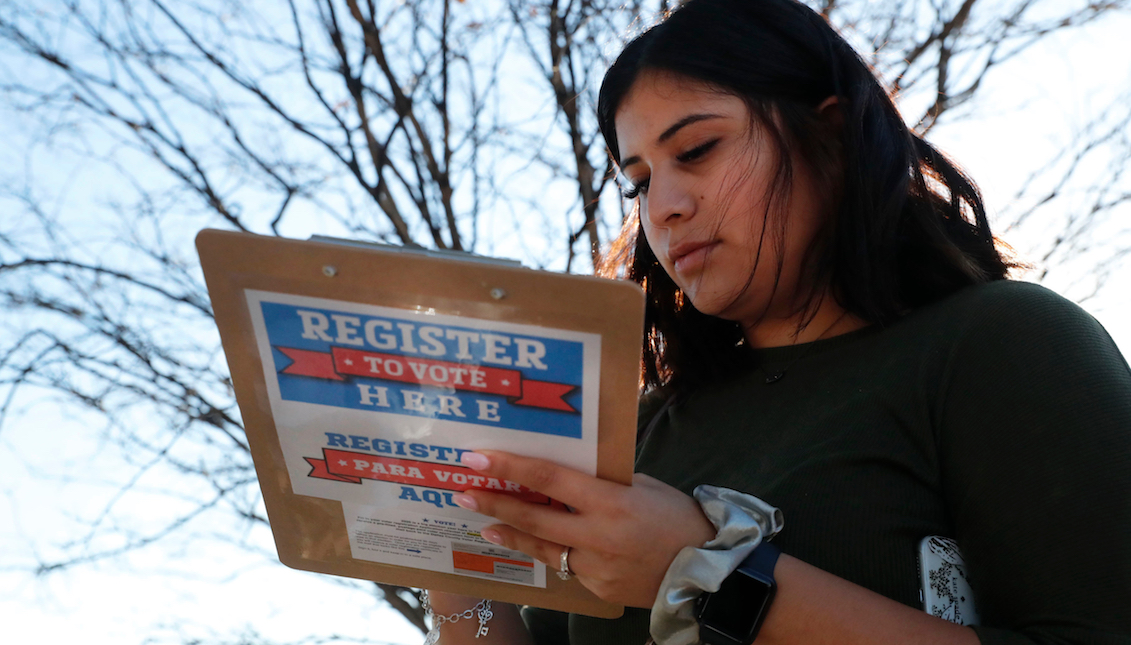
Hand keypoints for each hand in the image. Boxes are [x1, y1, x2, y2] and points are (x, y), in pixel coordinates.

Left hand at [451, 451, 715, 607]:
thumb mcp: (640, 486)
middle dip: (494, 503)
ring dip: (510, 533)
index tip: (477, 458)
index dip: (510, 467)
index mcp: (610, 501)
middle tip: (463, 492)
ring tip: (484, 522)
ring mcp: (594, 566)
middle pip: (533, 517)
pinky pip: (567, 566)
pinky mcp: (597, 589)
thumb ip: (601, 483)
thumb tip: (564, 473)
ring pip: (542, 547)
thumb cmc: (676, 516)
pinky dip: (552, 553)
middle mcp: (597, 535)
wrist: (706, 571)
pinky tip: (536, 543)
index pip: (549, 478)